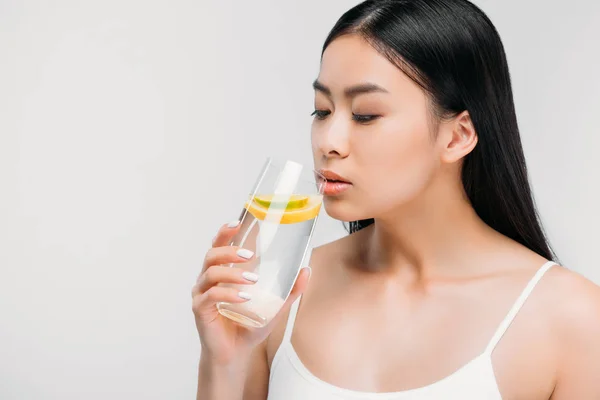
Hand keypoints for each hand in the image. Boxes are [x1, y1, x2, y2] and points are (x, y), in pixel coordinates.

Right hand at [192, 221, 310, 364]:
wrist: (236, 354)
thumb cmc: (249, 325)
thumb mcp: (274, 305)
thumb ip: (289, 289)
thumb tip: (307, 269)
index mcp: (222, 271)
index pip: (219, 245)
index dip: (225, 232)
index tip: (238, 222)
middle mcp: (208, 279)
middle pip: (212, 255)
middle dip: (230, 251)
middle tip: (251, 255)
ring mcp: (201, 293)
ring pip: (211, 273)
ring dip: (233, 274)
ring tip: (253, 280)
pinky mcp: (200, 309)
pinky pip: (211, 295)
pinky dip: (228, 294)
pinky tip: (244, 297)